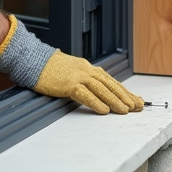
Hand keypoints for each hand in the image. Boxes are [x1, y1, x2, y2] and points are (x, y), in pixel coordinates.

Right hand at [0, 15, 142, 113]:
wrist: (34, 61)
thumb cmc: (51, 69)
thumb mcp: (73, 72)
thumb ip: (85, 80)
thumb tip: (98, 93)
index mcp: (89, 68)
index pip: (111, 81)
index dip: (125, 92)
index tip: (136, 100)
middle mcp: (87, 70)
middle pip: (110, 84)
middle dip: (125, 96)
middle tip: (138, 106)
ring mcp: (78, 75)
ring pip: (102, 89)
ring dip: (115, 101)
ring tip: (126, 111)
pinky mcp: (68, 83)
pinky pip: (85, 94)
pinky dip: (96, 102)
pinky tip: (104, 110)